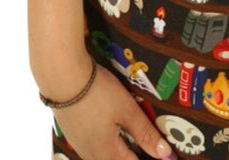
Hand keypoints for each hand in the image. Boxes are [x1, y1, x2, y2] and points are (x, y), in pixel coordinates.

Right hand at [49, 62, 172, 159]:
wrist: (63, 78)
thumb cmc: (98, 93)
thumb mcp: (126, 110)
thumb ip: (145, 133)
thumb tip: (165, 154)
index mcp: (107, 153)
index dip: (149, 158)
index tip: (161, 154)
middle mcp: (91, 154)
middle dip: (132, 154)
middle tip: (148, 145)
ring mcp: (79, 144)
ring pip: (104, 155)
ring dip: (119, 150)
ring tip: (131, 138)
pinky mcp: (72, 132)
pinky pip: (92, 146)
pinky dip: (106, 142)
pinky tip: (109, 129)